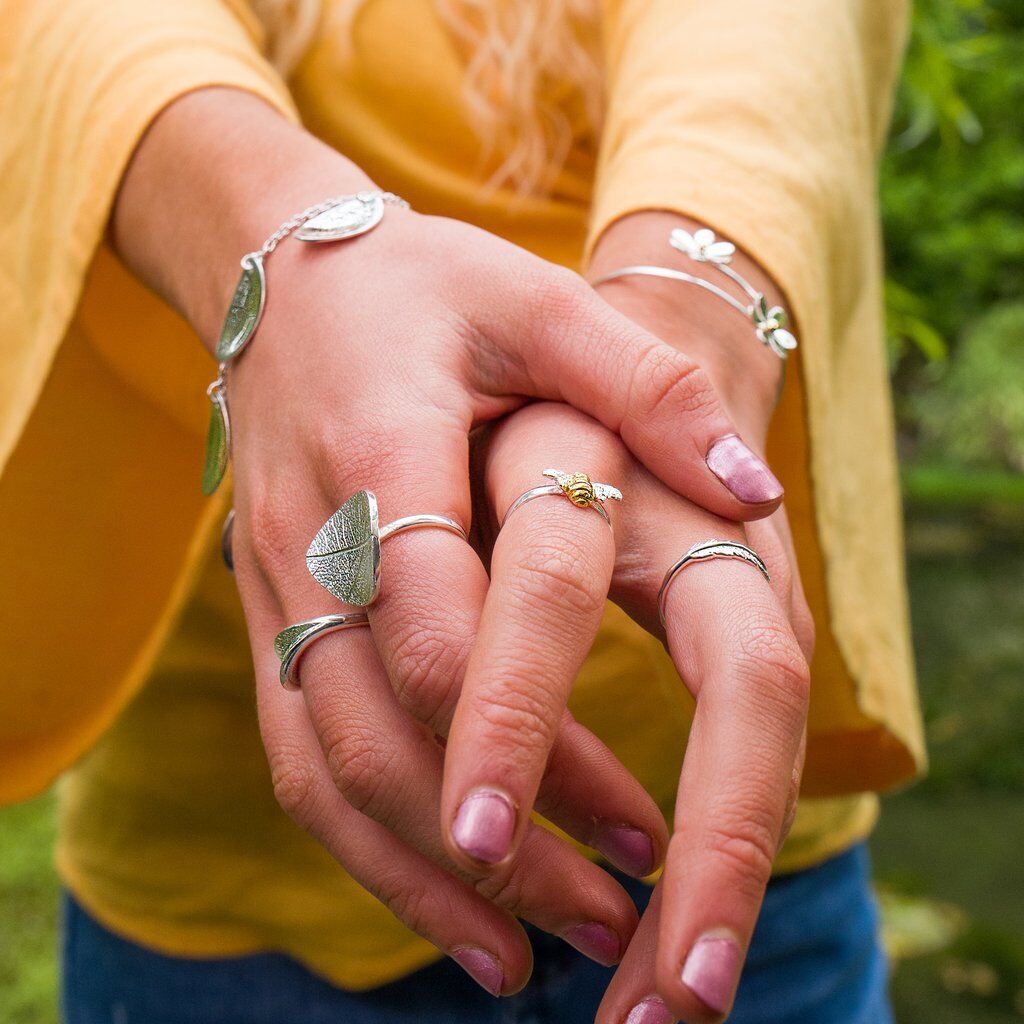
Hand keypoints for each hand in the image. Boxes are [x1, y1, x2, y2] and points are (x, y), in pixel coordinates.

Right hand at [111, 90, 784, 986]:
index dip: (516, 742)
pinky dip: (363, 846)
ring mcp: (274, 587)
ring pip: (325, 769)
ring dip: (422, 878)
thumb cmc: (417, 287)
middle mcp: (311, 539)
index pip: (435, 632)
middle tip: (614, 925)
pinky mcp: (266, 617)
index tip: (635, 840)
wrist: (284, 281)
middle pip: (379, 734)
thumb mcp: (532, 300)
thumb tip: (752, 487)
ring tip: (528, 962)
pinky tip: (445, 901)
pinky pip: (299, 755)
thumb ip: (638, 383)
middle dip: (493, 846)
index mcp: (383, 455)